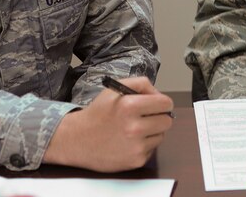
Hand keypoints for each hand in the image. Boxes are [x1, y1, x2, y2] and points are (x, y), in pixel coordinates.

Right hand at [43, 76, 173, 171]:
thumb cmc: (98, 113)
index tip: (158, 105)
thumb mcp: (115, 89)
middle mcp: (134, 127)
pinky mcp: (135, 161)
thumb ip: (140, 84)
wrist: (78, 140)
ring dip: (152, 132)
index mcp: (130, 106)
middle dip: (159, 117)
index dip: (162, 103)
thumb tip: (159, 94)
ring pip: (161, 136)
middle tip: (146, 117)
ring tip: (133, 129)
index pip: (165, 103)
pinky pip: (152, 150)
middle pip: (167, 121)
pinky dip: (144, 145)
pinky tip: (129, 141)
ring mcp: (135, 146)